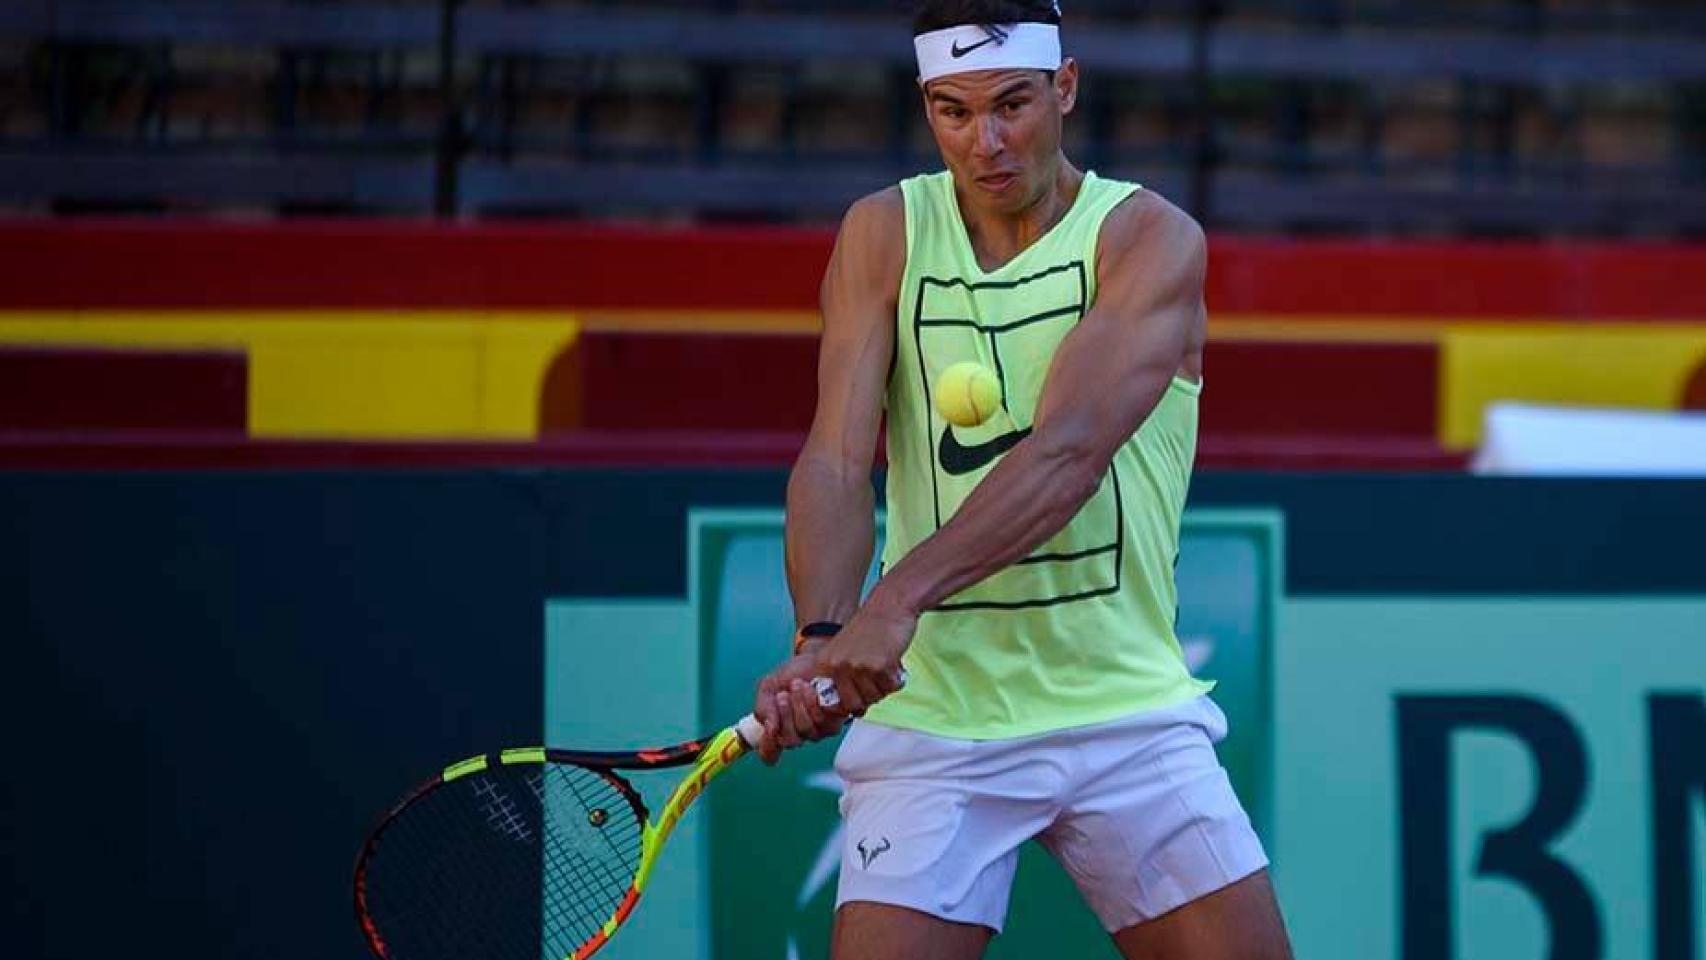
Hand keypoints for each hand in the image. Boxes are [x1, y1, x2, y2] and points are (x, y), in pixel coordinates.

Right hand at [752, 643, 847, 765]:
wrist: (816, 657)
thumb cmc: (793, 673)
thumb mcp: (769, 686)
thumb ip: (763, 707)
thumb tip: (769, 728)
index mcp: (778, 728)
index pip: (769, 753)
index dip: (768, 747)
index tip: (768, 729)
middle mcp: (797, 734)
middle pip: (789, 741)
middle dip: (786, 715)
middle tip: (783, 695)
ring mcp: (816, 730)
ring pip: (806, 731)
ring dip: (800, 705)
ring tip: (798, 685)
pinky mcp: (833, 722)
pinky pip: (823, 722)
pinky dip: (815, 703)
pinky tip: (813, 688)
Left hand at [812, 595, 915, 717]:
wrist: (888, 607)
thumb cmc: (869, 630)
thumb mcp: (843, 653)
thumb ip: (841, 681)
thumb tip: (851, 712)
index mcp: (825, 665)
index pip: (830, 704)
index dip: (846, 705)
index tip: (857, 696)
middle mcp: (838, 668)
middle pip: (854, 705)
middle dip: (869, 696)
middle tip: (876, 678)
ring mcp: (858, 667)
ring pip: (874, 698)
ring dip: (883, 686)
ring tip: (885, 666)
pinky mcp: (879, 666)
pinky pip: (890, 688)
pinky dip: (896, 679)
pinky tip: (893, 662)